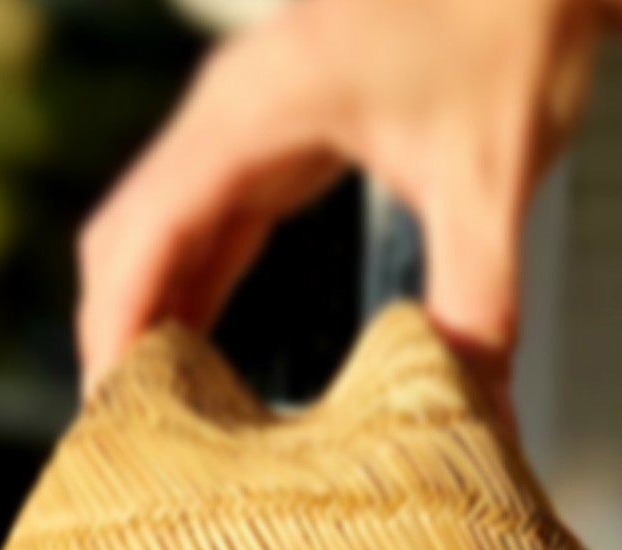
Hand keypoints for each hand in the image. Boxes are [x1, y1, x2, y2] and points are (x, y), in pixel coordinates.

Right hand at [77, 0, 621, 390]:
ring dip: (146, 315)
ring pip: (159, 227)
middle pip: (129, 231)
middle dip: (115, 332)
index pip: (148, 228)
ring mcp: (245, 117)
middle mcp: (231, 107)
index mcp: (259, 106)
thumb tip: (480, 417)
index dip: (116, 326)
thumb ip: (477, 304)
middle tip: (120, 437)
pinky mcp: (274, 133)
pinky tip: (196, 357)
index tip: (104, 411)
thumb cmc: (516, 32)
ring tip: (147, 416)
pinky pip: (205, 220)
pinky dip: (190, 288)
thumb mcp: (491, 180)